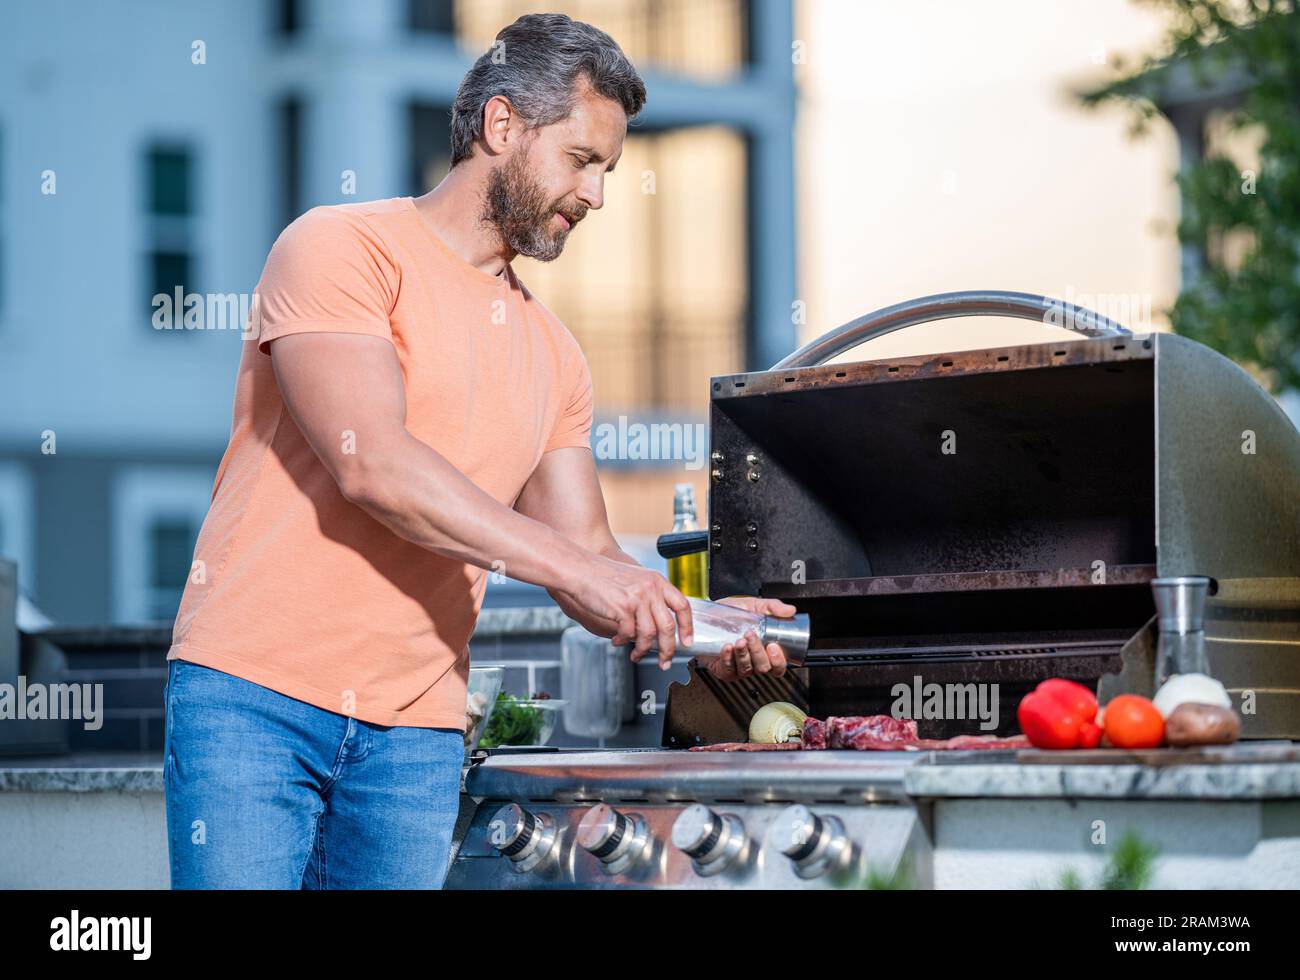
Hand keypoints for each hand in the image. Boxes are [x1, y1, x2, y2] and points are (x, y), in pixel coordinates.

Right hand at [551, 555, 693, 670]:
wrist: (581, 569)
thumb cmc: (604, 575)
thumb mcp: (636, 578)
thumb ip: (651, 596)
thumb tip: (660, 623)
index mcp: (657, 581)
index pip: (683, 606)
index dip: (687, 627)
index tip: (686, 642)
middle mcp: (651, 589)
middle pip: (668, 627)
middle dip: (668, 650)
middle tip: (665, 662)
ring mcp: (637, 598)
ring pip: (649, 635)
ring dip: (642, 650)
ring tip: (636, 655)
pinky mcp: (622, 609)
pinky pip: (629, 634)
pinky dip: (624, 641)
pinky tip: (618, 640)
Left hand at [699, 596, 798, 682]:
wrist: (707, 615)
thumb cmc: (732, 613)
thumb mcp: (754, 606)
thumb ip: (772, 607)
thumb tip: (789, 610)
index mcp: (765, 651)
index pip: (778, 666)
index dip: (779, 661)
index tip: (774, 646)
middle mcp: (753, 662)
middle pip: (763, 667)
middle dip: (757, 651)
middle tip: (750, 635)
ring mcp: (738, 668)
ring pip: (746, 669)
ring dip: (743, 654)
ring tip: (739, 639)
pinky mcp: (723, 670)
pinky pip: (728, 669)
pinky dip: (728, 658)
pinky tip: (727, 647)